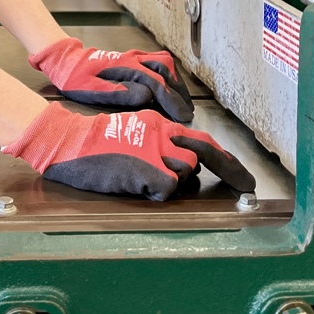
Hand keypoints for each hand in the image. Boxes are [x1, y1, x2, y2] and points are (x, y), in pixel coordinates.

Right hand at [2, 101, 255, 201]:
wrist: (68, 142)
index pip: (201, 139)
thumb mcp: (130, 133)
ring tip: (144, 178)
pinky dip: (156, 191)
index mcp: (158, 122)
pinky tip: (137, 185)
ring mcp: (156, 150)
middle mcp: (162, 132)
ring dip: (170, 180)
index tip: (243, 177)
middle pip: (201, 155)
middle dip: (222, 172)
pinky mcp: (148, 169)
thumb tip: (180, 163)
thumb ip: (156, 142)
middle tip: (245, 187)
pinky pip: (167, 188)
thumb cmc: (92, 142)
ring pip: (184, 173)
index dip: (226, 160)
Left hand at [30, 37, 193, 122]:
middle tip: (187, 111)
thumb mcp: (94, 91)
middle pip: (166, 70)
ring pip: (163, 62)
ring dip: (176, 81)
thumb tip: (148, 96)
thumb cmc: (78, 79)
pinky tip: (170, 84)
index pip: (158, 84)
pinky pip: (156, 59)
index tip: (182, 117)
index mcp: (126, 69)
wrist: (67, 61)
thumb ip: (122, 93)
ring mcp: (133, 55)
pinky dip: (168, 72)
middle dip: (179, 92)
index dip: (172, 101)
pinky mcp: (131, 56)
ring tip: (183, 100)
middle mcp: (133, 59)